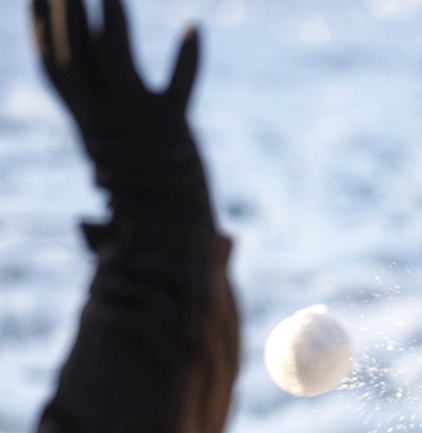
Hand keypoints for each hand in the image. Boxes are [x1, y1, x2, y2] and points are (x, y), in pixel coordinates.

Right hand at [31, 0, 210, 221]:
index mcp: (90, 124)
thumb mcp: (114, 155)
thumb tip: (92, 92)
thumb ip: (103, 121)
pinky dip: (187, 61)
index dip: (41, 31)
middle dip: (64, 13)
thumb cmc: (144, 195)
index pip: (55, 69)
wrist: (170, 235)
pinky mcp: (174, 128)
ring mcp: (138, 121)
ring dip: (113, 22)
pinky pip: (179, 89)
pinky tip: (194, 28)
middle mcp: (106, 118)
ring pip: (115, 61)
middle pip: (72, 54)